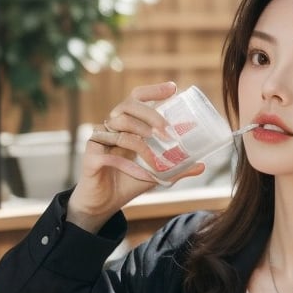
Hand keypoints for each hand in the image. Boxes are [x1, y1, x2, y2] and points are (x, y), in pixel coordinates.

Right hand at [67, 82, 204, 231]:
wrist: (104, 204)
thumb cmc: (128, 182)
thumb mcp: (156, 174)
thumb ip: (176, 168)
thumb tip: (202, 165)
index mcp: (127, 124)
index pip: (137, 99)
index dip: (153, 91)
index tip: (173, 89)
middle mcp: (112, 126)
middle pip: (128, 105)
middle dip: (151, 114)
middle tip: (168, 131)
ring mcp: (100, 138)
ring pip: (121, 125)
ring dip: (142, 140)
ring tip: (156, 156)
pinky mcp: (91, 154)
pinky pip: (112, 151)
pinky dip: (129, 163)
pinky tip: (142, 174)